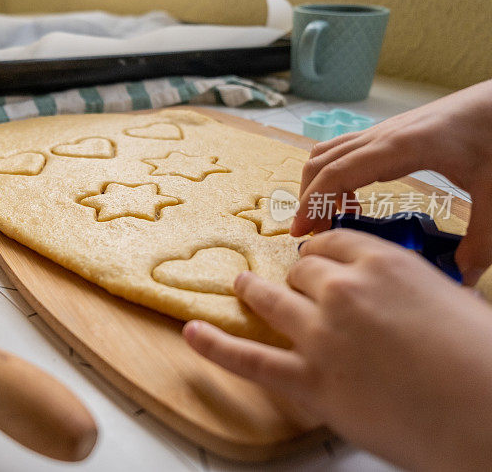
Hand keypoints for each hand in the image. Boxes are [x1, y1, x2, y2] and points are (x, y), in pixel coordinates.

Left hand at [184, 229, 491, 470]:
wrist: (490, 413)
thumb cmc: (484, 361)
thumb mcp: (453, 301)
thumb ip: (410, 290)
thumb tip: (400, 296)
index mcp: (383, 263)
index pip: (333, 242)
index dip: (321, 251)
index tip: (315, 256)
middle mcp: (343, 290)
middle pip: (302, 270)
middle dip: (298, 277)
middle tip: (293, 284)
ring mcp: (320, 334)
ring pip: (271, 299)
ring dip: (254, 289)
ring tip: (241, 284)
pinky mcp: (309, 380)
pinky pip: (249, 359)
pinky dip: (214, 345)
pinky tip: (193, 333)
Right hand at [290, 79, 491, 284]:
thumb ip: (482, 240)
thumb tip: (462, 276)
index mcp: (401, 147)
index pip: (337, 174)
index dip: (312, 203)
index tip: (301, 232)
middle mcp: (384, 135)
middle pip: (321, 162)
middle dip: (306, 198)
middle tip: (310, 234)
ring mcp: (384, 132)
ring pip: (327, 153)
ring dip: (317, 184)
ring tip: (328, 219)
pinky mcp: (390, 134)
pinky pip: (345, 152)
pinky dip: (334, 175)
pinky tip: (354, 201)